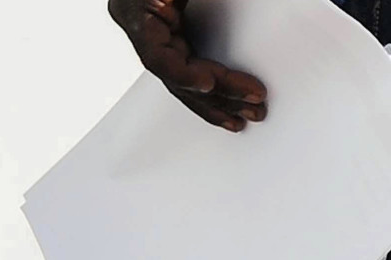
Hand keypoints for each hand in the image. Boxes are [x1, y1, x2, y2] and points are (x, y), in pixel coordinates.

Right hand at [109, 0, 266, 131]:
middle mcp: (142, 26)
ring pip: (185, 81)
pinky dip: (214, 89)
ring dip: (219, 103)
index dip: (183, 74)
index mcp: (135, 9)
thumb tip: (225, 4)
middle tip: (255, 108)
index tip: (208, 82)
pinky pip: (192, 69)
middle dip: (219, 96)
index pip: (155, 56)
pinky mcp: (175, 37)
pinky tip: (234, 107)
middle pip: (177, 76)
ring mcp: (157, 34)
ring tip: (249, 117)